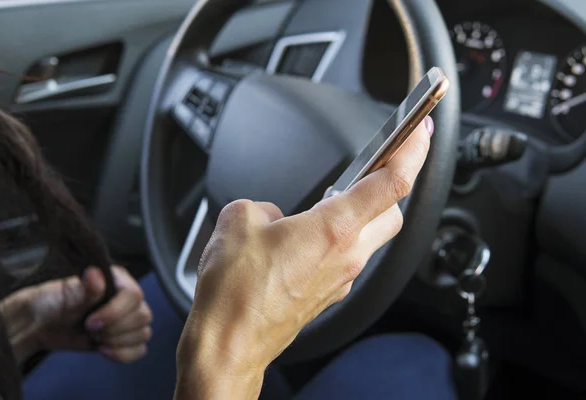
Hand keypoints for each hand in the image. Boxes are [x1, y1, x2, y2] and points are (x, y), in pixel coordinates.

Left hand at [0, 266, 152, 363]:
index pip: (134, 296)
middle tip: (90, 329)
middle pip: (142, 316)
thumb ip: (87, 288)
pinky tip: (104, 350)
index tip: (90, 322)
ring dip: (118, 342)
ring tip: (96, 339)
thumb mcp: (67, 294)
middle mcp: (128, 297)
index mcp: (118, 280)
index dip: (115, 313)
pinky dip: (124, 354)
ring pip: (143, 333)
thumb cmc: (54, 302)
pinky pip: (140, 349)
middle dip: (115, 329)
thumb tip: (95, 274)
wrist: (43, 323)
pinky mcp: (125, 337)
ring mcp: (128, 318)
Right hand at [175, 117, 432, 398]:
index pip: (392, 182)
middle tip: (380, 165)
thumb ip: (261, 208)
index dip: (413, 150)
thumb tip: (272, 216)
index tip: (421, 129)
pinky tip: (310, 237)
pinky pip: (346, 258)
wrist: (230, 343)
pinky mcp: (327, 293)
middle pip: (392, 212)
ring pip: (371, 237)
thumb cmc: (236, 293)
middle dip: (391, 184)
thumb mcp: (237, 223)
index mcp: (332, 229)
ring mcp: (339, 278)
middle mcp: (346, 255)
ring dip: (364, 214)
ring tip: (338, 200)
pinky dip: (338, 240)